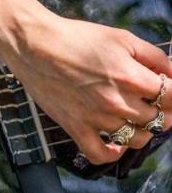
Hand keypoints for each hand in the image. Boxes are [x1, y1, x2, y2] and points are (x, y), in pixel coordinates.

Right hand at [1, 13, 171, 164]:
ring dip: (145, 131)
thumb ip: (154, 56)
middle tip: (158, 104)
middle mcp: (115, 101)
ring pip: (136, 139)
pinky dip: (113, 153)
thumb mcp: (122, 38)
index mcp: (130, 76)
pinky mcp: (74, 127)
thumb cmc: (76, 38)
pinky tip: (118, 143)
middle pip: (158, 120)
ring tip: (140, 119)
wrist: (34, 47)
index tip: (170, 92)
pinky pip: (99, 154)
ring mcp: (95, 118)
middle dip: (165, 112)